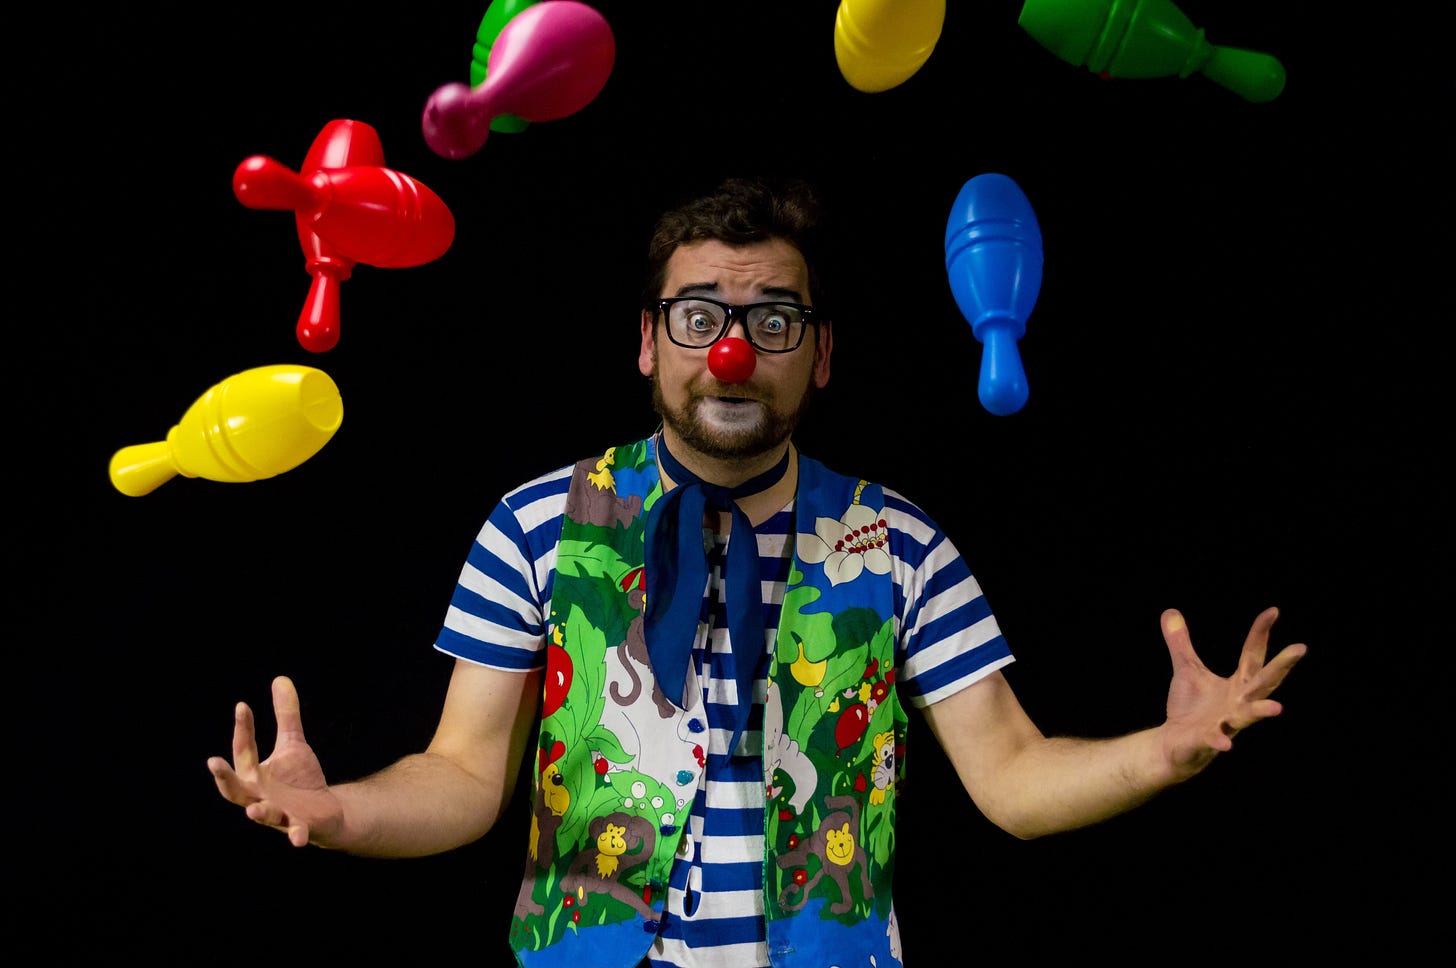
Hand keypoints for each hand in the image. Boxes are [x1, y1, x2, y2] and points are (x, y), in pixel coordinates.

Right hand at [206, 676, 342, 847]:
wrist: (324, 812)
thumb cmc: (300, 780)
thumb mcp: (293, 744)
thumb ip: (286, 716)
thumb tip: (280, 678)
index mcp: (254, 775)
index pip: (243, 749)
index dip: (242, 728)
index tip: (243, 705)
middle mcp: (259, 796)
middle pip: (234, 789)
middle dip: (223, 776)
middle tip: (212, 761)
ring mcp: (277, 814)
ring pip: (263, 814)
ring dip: (258, 812)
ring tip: (253, 810)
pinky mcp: (299, 827)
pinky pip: (295, 833)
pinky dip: (295, 835)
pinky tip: (298, 838)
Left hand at [1159, 607, 1306, 776]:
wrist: (1176, 743)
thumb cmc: (1190, 708)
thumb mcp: (1186, 670)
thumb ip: (1180, 643)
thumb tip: (1169, 611)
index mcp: (1238, 684)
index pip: (1253, 655)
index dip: (1261, 633)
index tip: (1273, 611)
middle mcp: (1239, 703)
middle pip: (1265, 682)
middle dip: (1281, 666)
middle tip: (1301, 648)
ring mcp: (1227, 722)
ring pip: (1249, 715)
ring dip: (1262, 711)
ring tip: (1278, 708)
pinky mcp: (1207, 740)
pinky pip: (1216, 740)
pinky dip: (1221, 740)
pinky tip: (1226, 743)